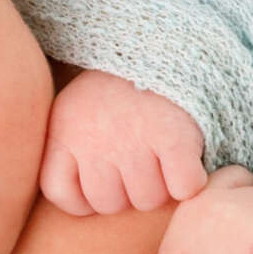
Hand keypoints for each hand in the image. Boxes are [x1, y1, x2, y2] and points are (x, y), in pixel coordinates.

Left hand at [40, 69, 208, 214]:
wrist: (163, 48)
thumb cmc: (120, 91)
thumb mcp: (76, 111)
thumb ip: (66, 150)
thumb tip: (77, 203)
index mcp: (63, 131)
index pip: (61, 194)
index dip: (85, 198)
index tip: (103, 176)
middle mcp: (94, 138)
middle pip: (109, 205)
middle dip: (127, 191)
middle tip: (140, 159)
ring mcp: (133, 140)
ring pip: (148, 201)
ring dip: (162, 187)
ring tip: (162, 154)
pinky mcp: (173, 139)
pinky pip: (183, 189)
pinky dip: (191, 182)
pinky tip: (186, 159)